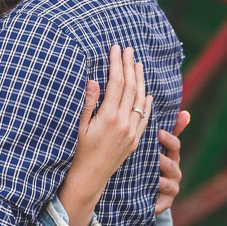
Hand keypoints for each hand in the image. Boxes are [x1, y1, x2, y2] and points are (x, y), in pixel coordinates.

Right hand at [57, 45, 153, 225]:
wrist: (90, 176)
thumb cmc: (79, 150)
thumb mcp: (80, 125)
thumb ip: (89, 102)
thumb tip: (93, 80)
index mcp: (108, 116)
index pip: (116, 83)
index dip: (117, 64)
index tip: (116, 49)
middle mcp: (124, 123)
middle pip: (131, 87)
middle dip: (130, 66)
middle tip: (129, 50)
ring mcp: (132, 131)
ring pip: (141, 100)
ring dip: (141, 80)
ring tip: (138, 64)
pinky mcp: (136, 140)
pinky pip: (145, 116)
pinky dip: (147, 102)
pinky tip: (147, 91)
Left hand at [155, 110, 188, 213]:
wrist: (147, 192)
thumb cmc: (151, 163)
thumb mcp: (158, 147)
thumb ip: (170, 130)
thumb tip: (186, 113)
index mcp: (173, 156)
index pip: (175, 146)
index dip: (168, 140)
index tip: (159, 133)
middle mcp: (174, 172)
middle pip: (171, 164)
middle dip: (163, 161)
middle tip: (154, 156)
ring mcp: (171, 188)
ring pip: (167, 184)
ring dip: (159, 181)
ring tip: (151, 178)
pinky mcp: (165, 203)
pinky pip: (162, 204)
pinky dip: (156, 204)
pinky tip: (149, 202)